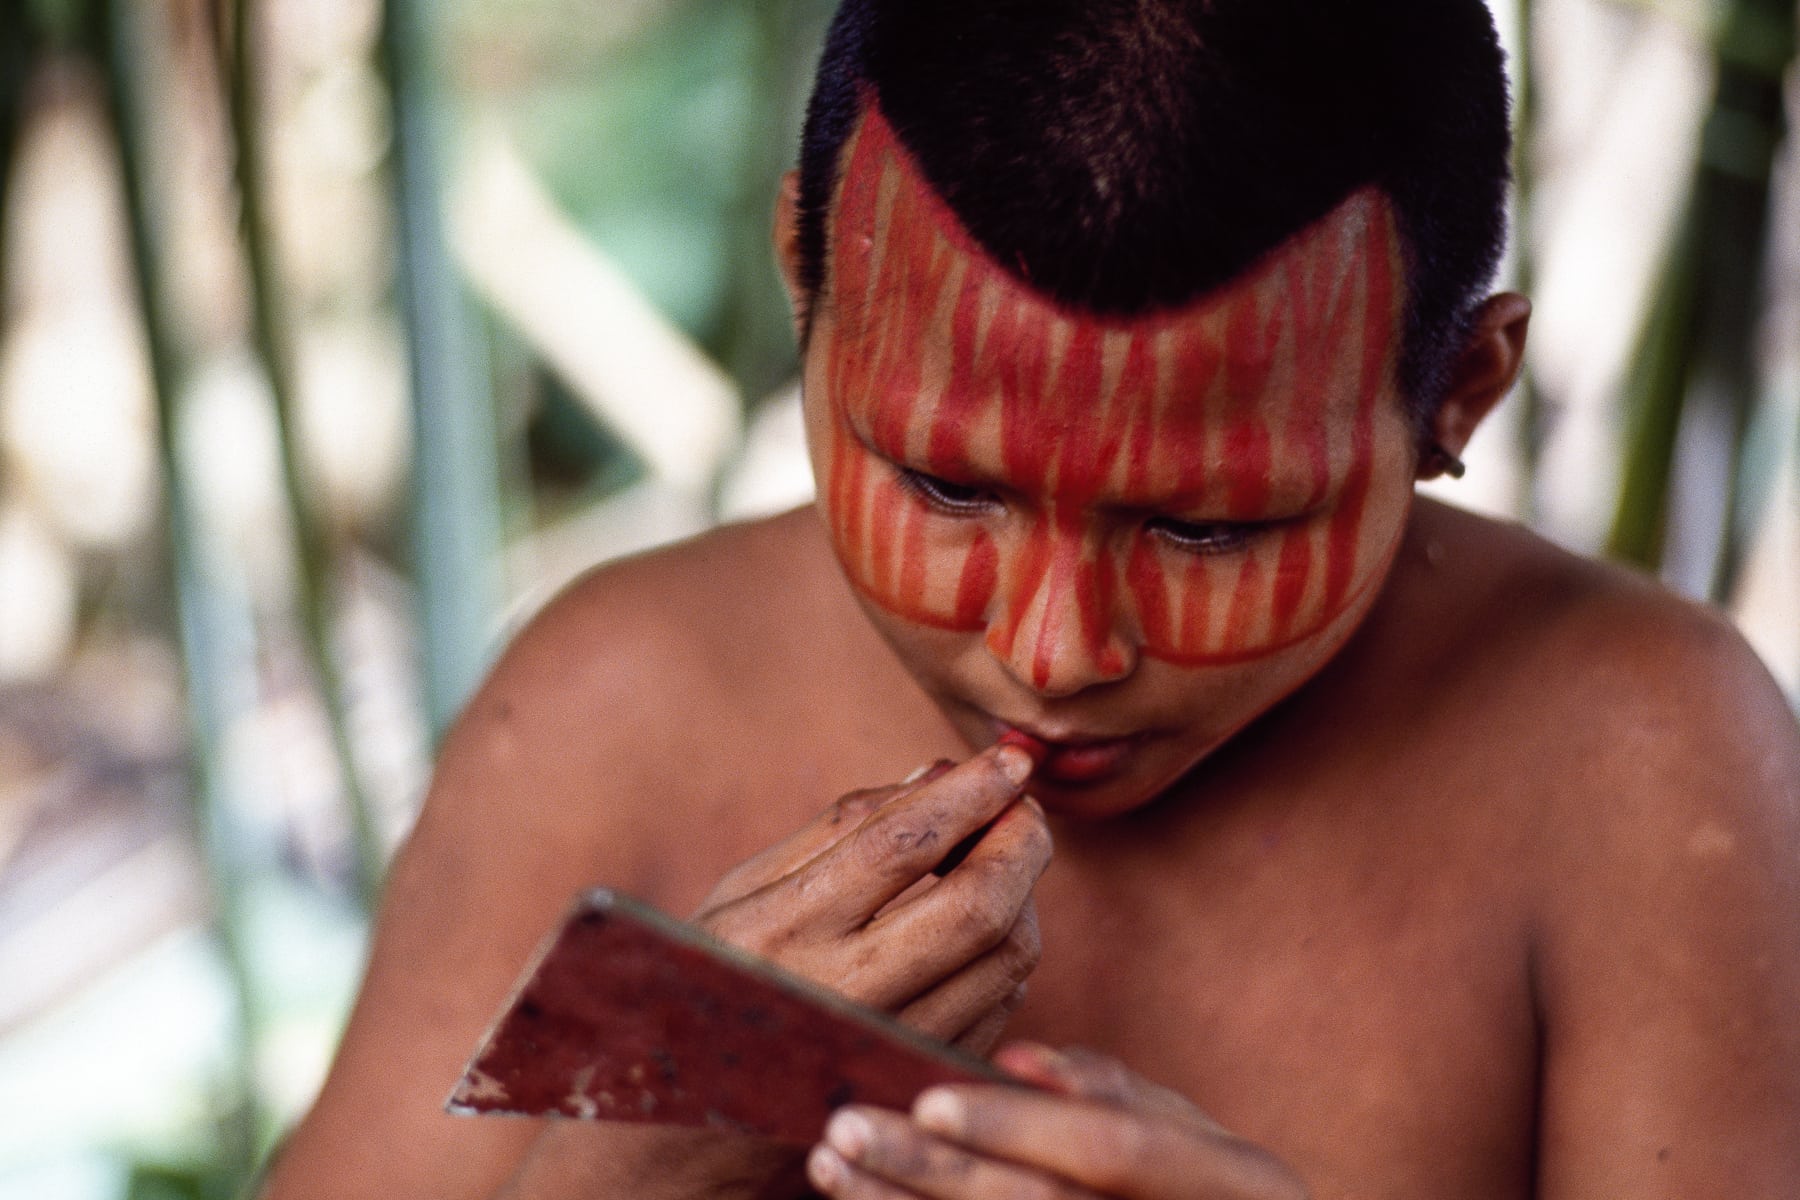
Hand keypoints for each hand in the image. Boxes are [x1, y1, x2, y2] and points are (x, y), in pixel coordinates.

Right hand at [690, 745, 1050, 1051]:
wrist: (686, 1116)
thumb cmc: (709, 976)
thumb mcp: (743, 889)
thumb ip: (840, 827)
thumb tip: (937, 772)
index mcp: (782, 929)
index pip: (901, 844)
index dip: (969, 792)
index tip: (1010, 759)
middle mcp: (839, 994)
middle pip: (977, 905)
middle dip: (1020, 839)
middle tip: (1022, 806)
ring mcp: (887, 1049)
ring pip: (1005, 958)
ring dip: (1023, 893)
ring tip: (1000, 860)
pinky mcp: (920, 1083)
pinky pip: (1002, 1006)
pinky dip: (1008, 951)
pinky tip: (983, 926)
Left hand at [804, 1043, 1309, 1198]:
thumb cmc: (1211, 1190)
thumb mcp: (1193, 1136)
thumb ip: (1115, 1095)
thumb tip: (1019, 1060)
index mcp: (1225, 1175)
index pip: (1107, 1148)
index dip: (1017, 1125)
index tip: (929, 1096)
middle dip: (932, 1170)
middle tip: (846, 1128)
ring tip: (831, 1167)